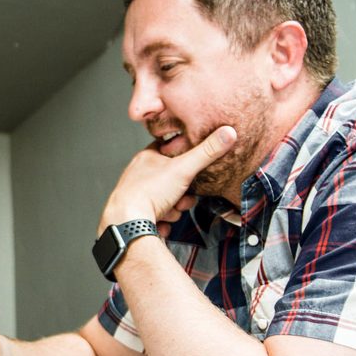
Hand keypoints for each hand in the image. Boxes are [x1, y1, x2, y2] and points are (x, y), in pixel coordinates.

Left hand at [99, 125, 236, 233]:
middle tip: (182, 198)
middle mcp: (138, 175)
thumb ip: (207, 152)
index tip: (191, 169)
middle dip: (182, 194)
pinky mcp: (135, 215)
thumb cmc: (149, 192)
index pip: (169, 150)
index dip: (184, 161)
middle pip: (171, 181)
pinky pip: (156, 218)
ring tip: (168, 211)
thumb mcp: (184, 168)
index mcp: (146, 158)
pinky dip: (162, 222)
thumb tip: (228, 132)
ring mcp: (135, 195)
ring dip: (173, 210)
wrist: (127, 223)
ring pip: (166, 201)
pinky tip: (160, 223)